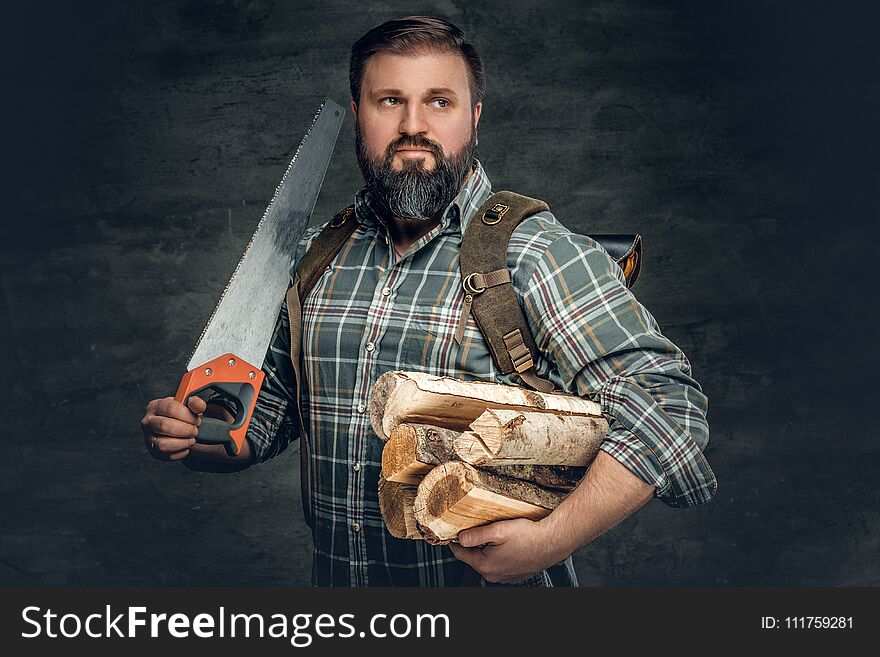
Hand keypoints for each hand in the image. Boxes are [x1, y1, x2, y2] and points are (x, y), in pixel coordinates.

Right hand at [140, 396, 203, 461]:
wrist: (177, 426)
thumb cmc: (181, 413)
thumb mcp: (188, 404)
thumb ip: (195, 402)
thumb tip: (199, 406)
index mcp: (155, 406)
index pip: (170, 408)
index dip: (187, 415)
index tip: (197, 419)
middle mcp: (148, 422)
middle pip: (165, 426)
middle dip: (185, 429)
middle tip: (195, 430)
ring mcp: (148, 438)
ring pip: (163, 444)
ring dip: (183, 443)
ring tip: (191, 439)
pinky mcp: (154, 451)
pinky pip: (167, 455)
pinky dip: (181, 452)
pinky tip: (186, 445)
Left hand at [448, 518, 565, 584]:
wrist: (551, 543)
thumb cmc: (527, 536)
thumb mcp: (498, 530)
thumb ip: (475, 535)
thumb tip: (459, 538)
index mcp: (485, 565)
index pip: (460, 554)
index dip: (455, 542)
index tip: (452, 534)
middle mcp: (493, 575)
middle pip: (474, 559)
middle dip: (473, 546)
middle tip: (477, 530)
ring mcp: (504, 577)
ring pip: (488, 562)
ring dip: (488, 552)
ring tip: (496, 537)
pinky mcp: (515, 575)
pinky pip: (500, 565)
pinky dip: (500, 556)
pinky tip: (508, 546)